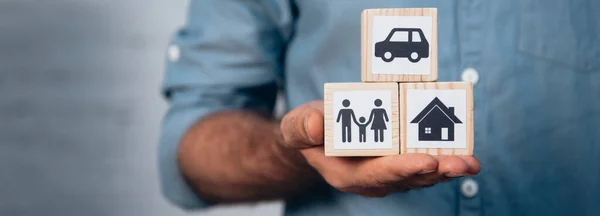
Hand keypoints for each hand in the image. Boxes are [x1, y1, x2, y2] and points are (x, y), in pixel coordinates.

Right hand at [280, 100, 480, 196]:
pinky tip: (465, 153)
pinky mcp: (400, 163)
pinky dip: (444, 159)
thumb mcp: (297, 126)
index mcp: (347, 174)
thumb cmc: (309, 131)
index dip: (403, 169)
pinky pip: (424, 164)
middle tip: (463, 164)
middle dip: (437, 171)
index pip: (378, 175)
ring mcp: (388, 174)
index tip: (427, 162)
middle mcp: (372, 180)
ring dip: (447, 169)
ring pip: (421, 175)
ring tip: (471, 162)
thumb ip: (303, 127)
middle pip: (407, 179)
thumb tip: (316, 124)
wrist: (318, 137)